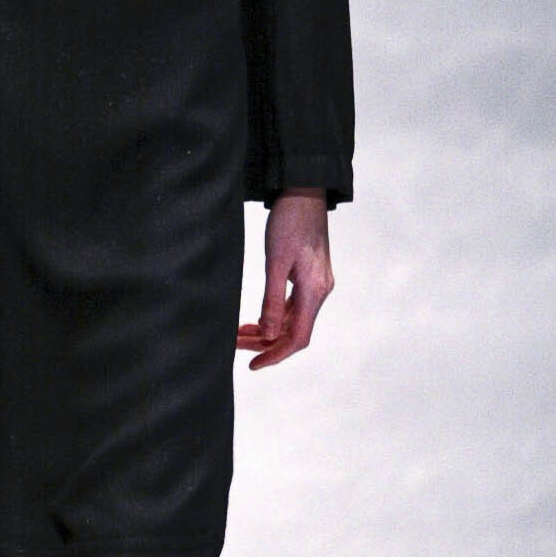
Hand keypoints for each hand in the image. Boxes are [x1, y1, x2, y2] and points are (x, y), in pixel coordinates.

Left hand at [236, 189, 332, 368]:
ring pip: (292, 320)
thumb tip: (268, 334)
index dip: (276, 355)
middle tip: (235, 345)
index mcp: (314, 291)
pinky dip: (273, 316)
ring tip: (240, 334)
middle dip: (265, 343)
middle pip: (294, 331)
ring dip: (267, 330)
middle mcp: (319, 291)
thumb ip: (271, 299)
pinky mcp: (309, 276)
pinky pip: (292, 306)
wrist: (304, 191)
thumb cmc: (289, 221)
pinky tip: (256, 318)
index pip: (298, 337)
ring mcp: (316, 284)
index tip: (253, 364)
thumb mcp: (276, 261)